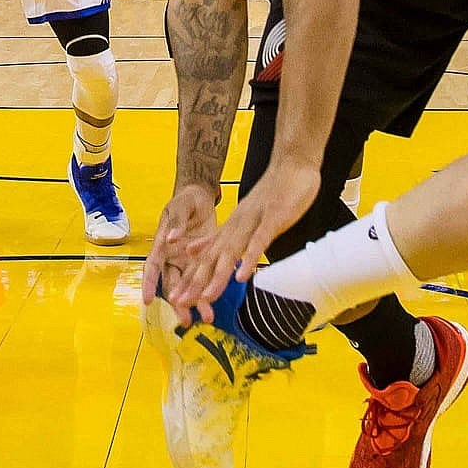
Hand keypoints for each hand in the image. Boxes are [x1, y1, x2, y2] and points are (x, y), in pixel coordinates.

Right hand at [142, 184, 220, 316]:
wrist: (201, 197)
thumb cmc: (185, 200)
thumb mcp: (180, 207)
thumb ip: (177, 222)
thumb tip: (172, 238)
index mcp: (162, 245)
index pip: (152, 267)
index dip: (149, 284)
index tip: (148, 300)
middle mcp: (173, 257)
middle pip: (172, 284)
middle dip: (178, 302)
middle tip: (185, 320)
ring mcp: (188, 261)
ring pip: (190, 286)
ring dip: (197, 302)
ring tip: (208, 317)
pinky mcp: (204, 261)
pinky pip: (206, 278)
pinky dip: (211, 290)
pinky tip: (218, 303)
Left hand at [166, 163, 320, 318]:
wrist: (291, 165)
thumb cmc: (272, 194)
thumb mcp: (241, 217)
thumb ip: (219, 236)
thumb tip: (191, 251)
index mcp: (230, 228)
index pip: (205, 257)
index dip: (190, 278)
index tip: (176, 298)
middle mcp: (236, 226)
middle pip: (212, 258)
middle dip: (195, 282)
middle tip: (179, 302)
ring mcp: (253, 221)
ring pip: (232, 251)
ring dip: (218, 275)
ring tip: (207, 297)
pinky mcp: (271, 217)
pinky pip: (259, 240)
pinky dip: (249, 257)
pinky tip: (243, 276)